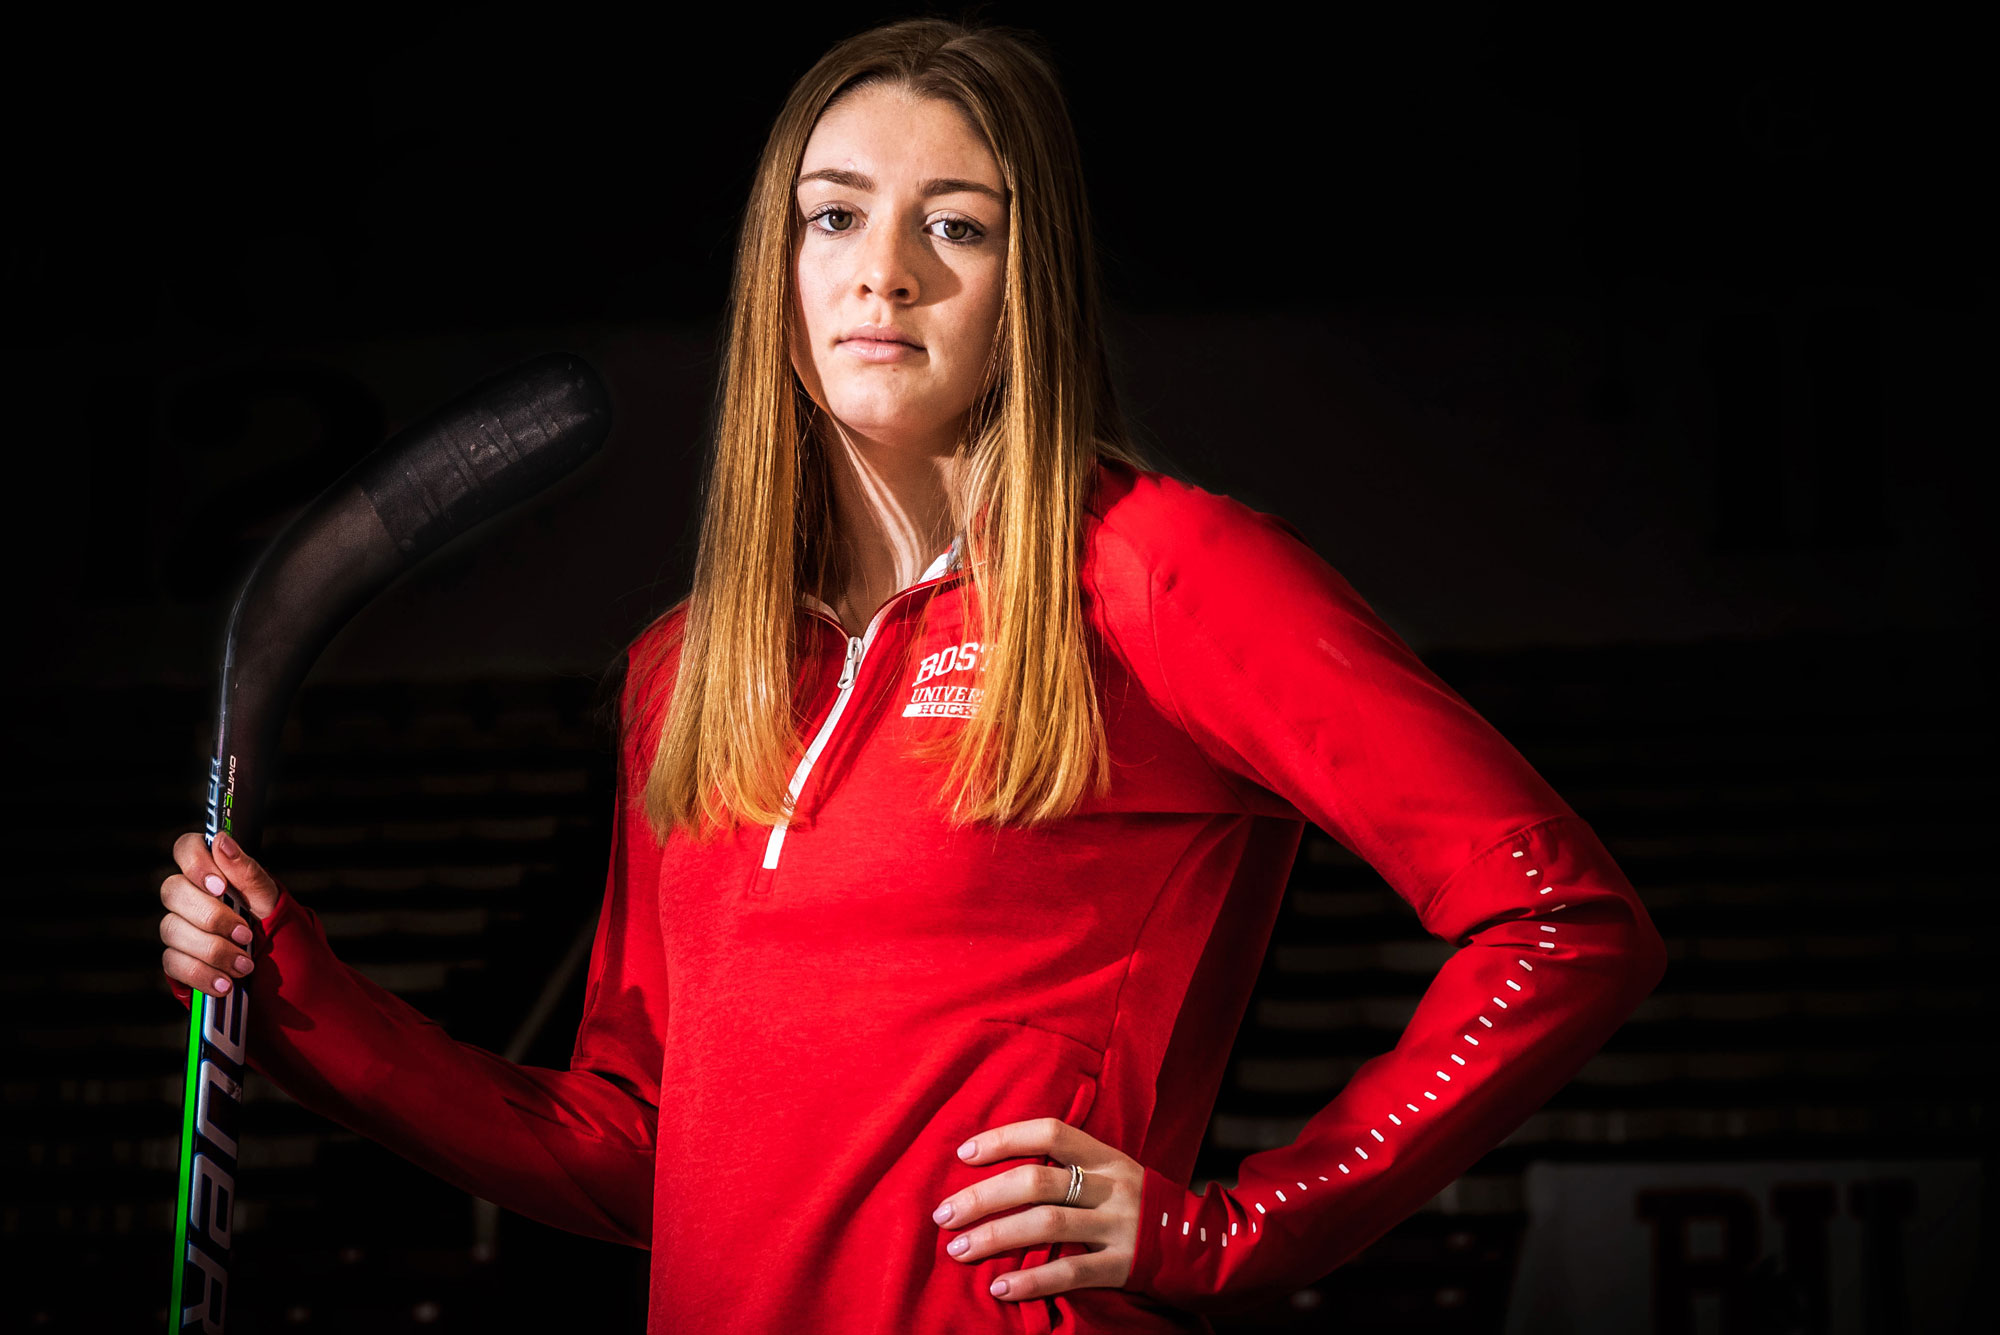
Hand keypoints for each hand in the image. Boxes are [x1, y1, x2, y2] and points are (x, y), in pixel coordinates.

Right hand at [159, 830, 283, 1000]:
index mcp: (214, 872)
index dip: (196, 863)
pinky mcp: (176, 960)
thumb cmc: (275, 928)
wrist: (281, 975)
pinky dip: (203, 974)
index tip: (220, 886)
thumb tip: (222, 840)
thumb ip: (246, 871)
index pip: (186, 848)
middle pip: (173, 891)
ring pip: (172, 929)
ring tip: (246, 964)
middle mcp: (190, 897)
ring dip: (213, 950)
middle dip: (212, 916)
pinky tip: (226, 983)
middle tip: (245, 933)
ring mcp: (180, 928)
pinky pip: (174, 963)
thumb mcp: (269, 899)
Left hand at [934, 1117, 1141, 1303]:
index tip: (964, 1154)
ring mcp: (1118, 1225)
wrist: (1196, 1243)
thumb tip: (995, 1169)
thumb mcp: (1110, 1172)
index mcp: (1105, 1156)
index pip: (1050, 1131)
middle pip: (1038, 1181)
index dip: (1005, 1138)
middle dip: (983, 1196)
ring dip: (995, 1237)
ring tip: (958, 1249)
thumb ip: (1067, 1166)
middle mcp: (1111, 1186)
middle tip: (944, 1215)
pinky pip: (1071, 1272)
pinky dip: (1032, 1281)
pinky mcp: (1122, 1265)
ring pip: (1047, 1225)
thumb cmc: (1134, 1204)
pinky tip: (999, 1288)